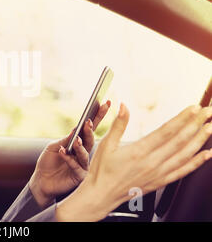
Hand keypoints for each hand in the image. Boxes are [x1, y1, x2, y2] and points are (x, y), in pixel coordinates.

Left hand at [29, 101, 110, 207]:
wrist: (41, 181)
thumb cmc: (48, 162)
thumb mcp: (54, 146)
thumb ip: (66, 139)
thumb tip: (77, 129)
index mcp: (78, 142)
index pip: (90, 127)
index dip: (98, 115)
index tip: (105, 103)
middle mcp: (83, 152)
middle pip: (91, 139)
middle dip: (90, 129)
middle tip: (89, 122)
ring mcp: (83, 164)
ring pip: (85, 153)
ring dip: (80, 146)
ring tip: (75, 139)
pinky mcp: (80, 176)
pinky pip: (76, 166)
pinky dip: (69, 158)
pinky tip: (62, 152)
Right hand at [56, 103, 211, 221]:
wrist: (101, 195)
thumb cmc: (102, 171)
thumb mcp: (106, 144)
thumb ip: (118, 124)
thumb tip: (123, 106)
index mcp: (139, 151)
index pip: (166, 131)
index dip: (182, 118)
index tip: (193, 108)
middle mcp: (152, 163)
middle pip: (180, 140)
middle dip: (196, 124)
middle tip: (208, 111)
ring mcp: (158, 173)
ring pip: (185, 155)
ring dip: (200, 140)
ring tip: (210, 128)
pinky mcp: (160, 182)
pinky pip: (182, 172)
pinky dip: (196, 163)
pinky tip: (206, 155)